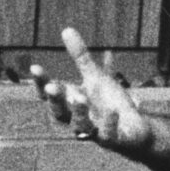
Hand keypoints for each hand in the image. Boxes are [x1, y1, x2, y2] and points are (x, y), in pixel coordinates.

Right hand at [29, 28, 152, 157]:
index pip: (48, 96)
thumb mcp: (95, 77)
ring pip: (80, 126)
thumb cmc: (109, 102)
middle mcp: (76, 119)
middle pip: (59, 113)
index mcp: (69, 104)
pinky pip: (107, 136)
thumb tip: (66, 30)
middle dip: (55, 101)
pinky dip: (108, 124)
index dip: (41, 83)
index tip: (35, 67)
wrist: (134, 129)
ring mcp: (93, 132)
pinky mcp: (112, 140)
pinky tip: (113, 111)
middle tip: (52, 87)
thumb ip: (80, 57)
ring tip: (79, 96)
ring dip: (78, 112)